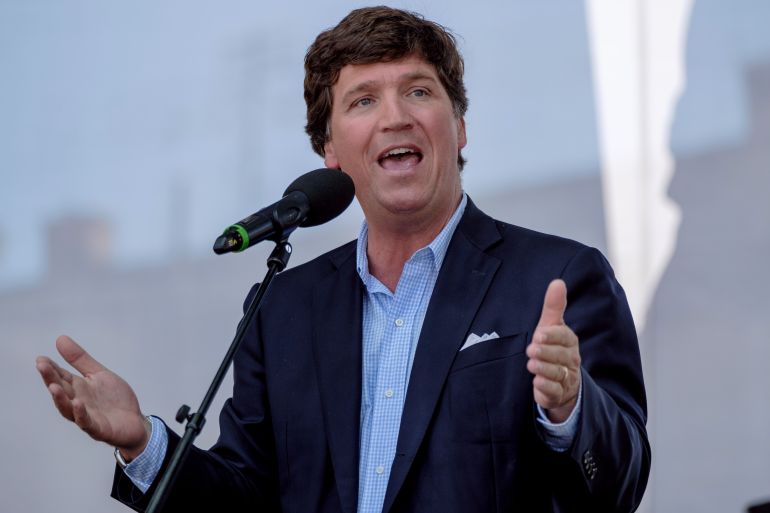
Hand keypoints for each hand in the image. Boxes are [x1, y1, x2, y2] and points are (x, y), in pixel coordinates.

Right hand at [36, 335, 150, 459]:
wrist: (135, 422)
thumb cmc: (114, 399)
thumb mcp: (99, 374)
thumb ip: (80, 360)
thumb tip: (60, 339)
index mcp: (79, 389)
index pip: (61, 377)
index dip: (51, 369)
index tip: (41, 359)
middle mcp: (78, 403)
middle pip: (62, 391)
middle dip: (51, 379)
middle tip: (41, 366)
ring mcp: (88, 417)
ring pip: (69, 410)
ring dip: (60, 399)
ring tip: (53, 386)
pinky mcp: (100, 429)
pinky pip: (88, 423)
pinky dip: (81, 414)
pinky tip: (78, 403)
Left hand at [525, 279, 580, 422]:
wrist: (561, 382)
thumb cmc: (553, 348)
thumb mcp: (551, 327)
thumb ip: (554, 307)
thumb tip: (557, 282)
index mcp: (569, 342)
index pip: (565, 338)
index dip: (553, 336)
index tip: (539, 333)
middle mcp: (570, 360)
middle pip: (561, 356)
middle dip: (546, 352)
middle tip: (531, 349)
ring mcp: (565, 378)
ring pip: (558, 374)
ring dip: (544, 369)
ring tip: (531, 364)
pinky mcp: (557, 394)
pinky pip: (554, 392)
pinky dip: (546, 388)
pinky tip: (537, 383)